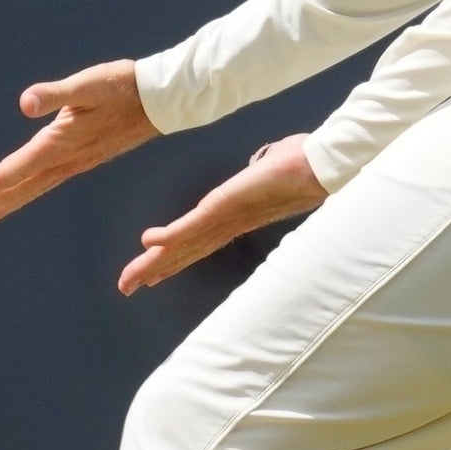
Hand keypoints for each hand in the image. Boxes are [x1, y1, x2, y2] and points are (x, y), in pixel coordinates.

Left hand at [0, 60, 154, 236]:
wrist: (163, 100)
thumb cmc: (124, 86)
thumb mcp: (88, 85)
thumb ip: (55, 94)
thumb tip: (25, 103)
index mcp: (59, 144)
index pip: (12, 173)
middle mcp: (64, 161)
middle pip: (15, 190)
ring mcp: (74, 163)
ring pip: (28, 191)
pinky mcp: (81, 159)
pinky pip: (42, 184)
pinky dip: (21, 195)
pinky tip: (14, 198)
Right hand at [117, 136, 325, 294]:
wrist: (323, 165)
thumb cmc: (305, 161)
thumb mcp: (272, 164)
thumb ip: (260, 166)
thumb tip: (261, 161)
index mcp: (236, 217)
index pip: (199, 242)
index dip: (175, 257)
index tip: (156, 272)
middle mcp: (228, 224)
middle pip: (184, 252)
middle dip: (154, 270)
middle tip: (127, 288)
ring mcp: (225, 218)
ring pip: (182, 246)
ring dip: (153, 264)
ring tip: (129, 281)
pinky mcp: (224, 207)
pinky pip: (190, 225)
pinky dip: (168, 236)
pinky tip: (147, 243)